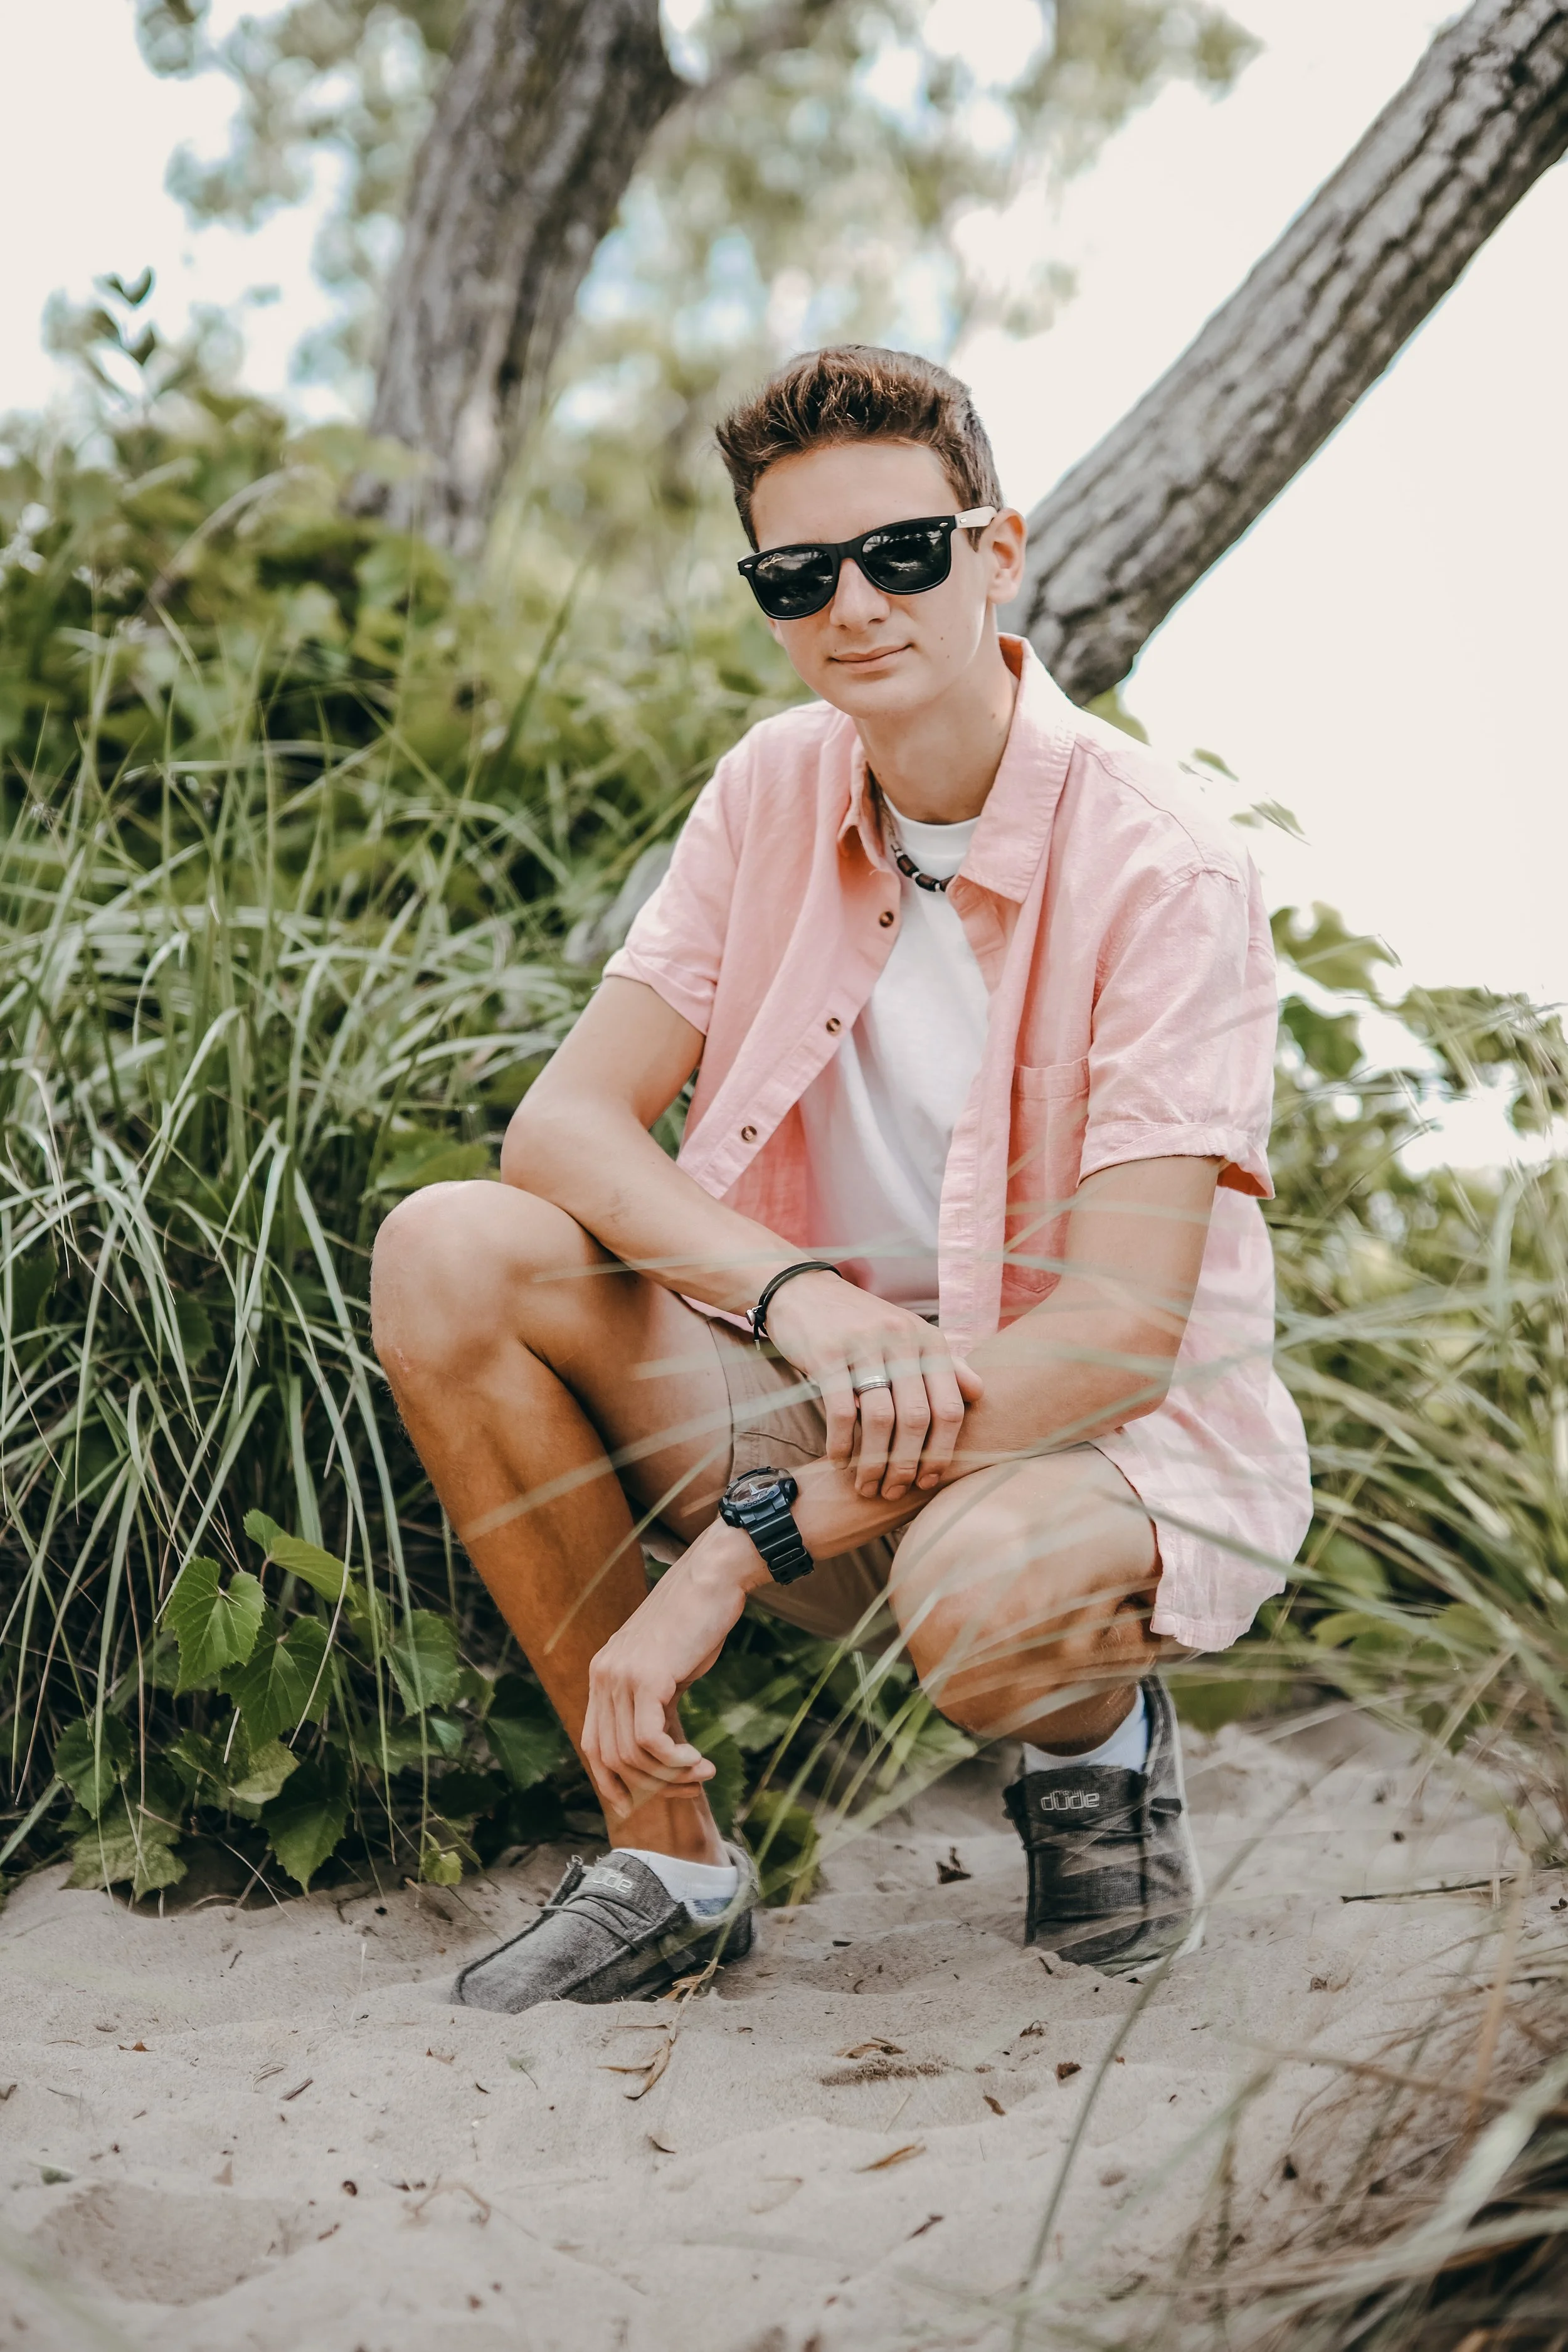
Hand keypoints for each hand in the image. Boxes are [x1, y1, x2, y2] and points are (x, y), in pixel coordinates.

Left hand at [580, 1538, 749, 1815]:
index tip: (637, 1805)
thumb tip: (657, 1747)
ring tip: (704, 1774)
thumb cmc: (697, 1622)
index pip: (592, 1746)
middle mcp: (603, 1676)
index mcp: (602, 1675)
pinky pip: (650, 1740)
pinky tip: (700, 1761)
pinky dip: (675, 1761)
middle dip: (651, 1786)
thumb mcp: (666, 1667)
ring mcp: (621, 1676)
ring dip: (671, 1776)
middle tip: (691, 1789)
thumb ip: (652, 1702)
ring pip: (632, 1754)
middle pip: (611, 1758)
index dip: (611, 1783)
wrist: (713, 1580)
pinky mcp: (647, 1676)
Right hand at [764, 1272, 984, 1501]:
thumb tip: (978, 1394)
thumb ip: (944, 1365)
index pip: (951, 1407)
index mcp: (929, 1341)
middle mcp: (903, 1340)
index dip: (943, 1451)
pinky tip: (839, 1462)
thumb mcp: (908, 1335)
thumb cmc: (861, 1323)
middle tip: (894, 1492)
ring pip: (881, 1419)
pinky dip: (842, 1445)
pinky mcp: (827, 1354)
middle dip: (907, 1464)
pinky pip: (841, 1411)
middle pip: (917, 1418)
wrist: (804, 1290)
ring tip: (867, 1485)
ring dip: (874, 1462)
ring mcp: (864, 1346)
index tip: (929, 1480)